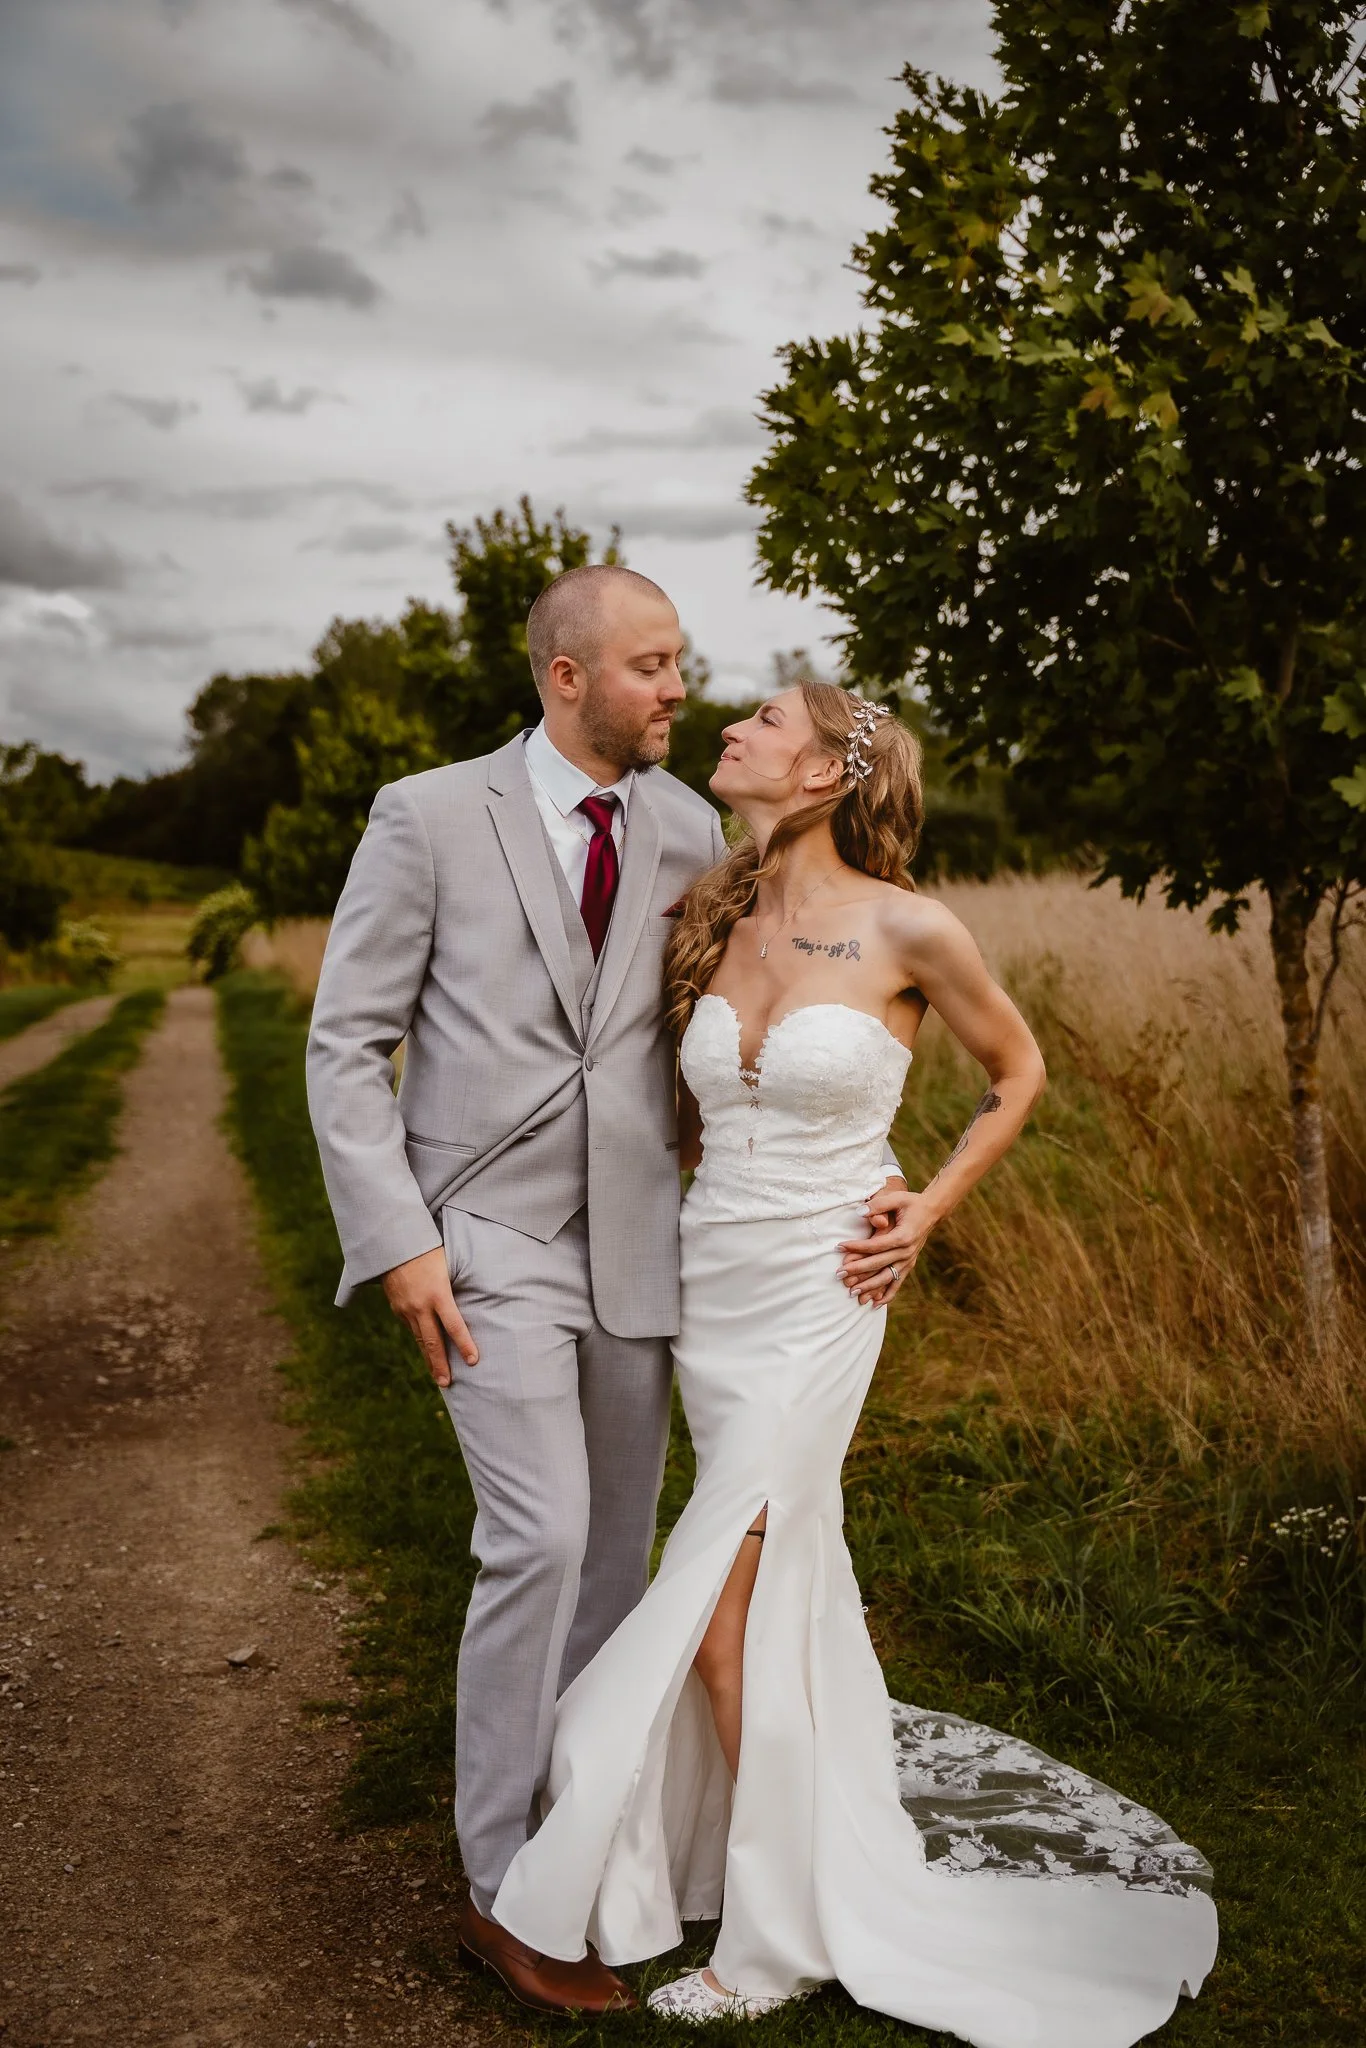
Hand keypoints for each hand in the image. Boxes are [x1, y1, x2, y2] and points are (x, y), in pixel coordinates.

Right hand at [382, 1246, 478, 1385]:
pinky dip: (420, 1340)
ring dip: (429, 1359)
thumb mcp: (447, 1266)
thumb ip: (454, 1288)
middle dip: (441, 1365)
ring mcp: (406, 1309)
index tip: (474, 1361)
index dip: (465, 1345)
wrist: (392, 1244)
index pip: (454, 1326)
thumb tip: (470, 1304)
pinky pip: (411, 1328)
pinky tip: (426, 1350)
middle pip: (433, 1342)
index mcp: (437, 1294)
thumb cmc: (427, 1250)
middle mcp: (420, 1306)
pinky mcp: (397, 1308)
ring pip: (420, 1339)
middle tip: (447, 1383)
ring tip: (437, 1376)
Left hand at [840, 1182, 940, 1306]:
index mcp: (904, 1236)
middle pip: (878, 1264)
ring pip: (887, 1278)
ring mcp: (909, 1260)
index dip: (857, 1247)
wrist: (932, 1212)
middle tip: (839, 1274)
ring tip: (851, 1292)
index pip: (876, 1245)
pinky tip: (874, 1304)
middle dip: (857, 1270)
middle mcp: (907, 1252)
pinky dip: (887, 1295)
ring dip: (869, 1287)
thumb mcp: (896, 1199)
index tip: (840, 1246)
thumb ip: (878, 1205)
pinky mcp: (909, 1265)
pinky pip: (897, 1283)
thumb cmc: (911, 1203)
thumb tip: (859, 1212)